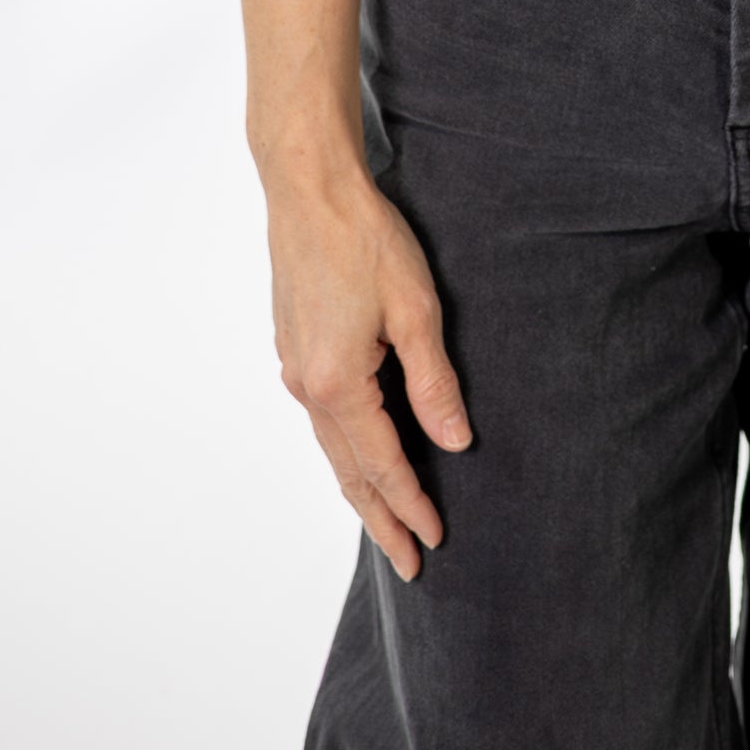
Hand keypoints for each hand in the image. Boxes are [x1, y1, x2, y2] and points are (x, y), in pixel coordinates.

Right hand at [262, 162, 472, 581]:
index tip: (434, 541)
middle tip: (409, 562)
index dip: (411, 504)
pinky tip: (362, 452)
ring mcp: (294, 368)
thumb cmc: (365, 238)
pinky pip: (322, 418)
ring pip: (331, 447)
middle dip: (380, 518)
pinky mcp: (293, 347)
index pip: (383, 464)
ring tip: (387, 519)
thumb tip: (456, 441)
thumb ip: (434, 382)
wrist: (309, 188)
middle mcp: (306, 386)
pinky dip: (346, 449)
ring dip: (360, 487)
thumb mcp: (416, 309)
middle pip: (348, 472)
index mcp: (337, 384)